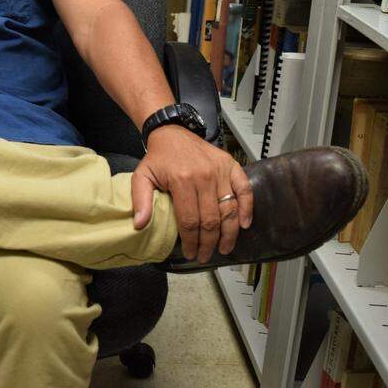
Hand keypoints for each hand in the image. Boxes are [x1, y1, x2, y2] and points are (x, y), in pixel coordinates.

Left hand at [131, 126, 252, 262]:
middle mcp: (204, 177)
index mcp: (182, 181)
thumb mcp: (141, 176)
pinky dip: (247, 208)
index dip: (192, 242)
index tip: (191, 253)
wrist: (171, 132)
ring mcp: (220, 171)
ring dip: (229, 233)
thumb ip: (140, 200)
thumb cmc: (158, 157)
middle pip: (211, 220)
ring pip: (229, 209)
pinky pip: (244, 189)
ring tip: (225, 248)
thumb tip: (140, 224)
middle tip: (206, 255)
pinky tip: (244, 224)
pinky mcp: (231, 166)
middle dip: (209, 243)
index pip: (190, 221)